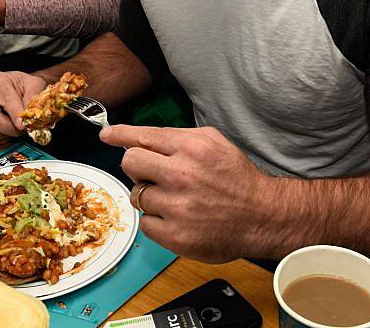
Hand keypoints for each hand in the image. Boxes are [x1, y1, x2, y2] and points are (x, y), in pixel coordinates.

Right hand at [0, 71, 45, 142]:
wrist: (15, 88)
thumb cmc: (24, 86)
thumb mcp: (34, 85)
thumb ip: (33, 99)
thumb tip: (29, 115)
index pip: (5, 101)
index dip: (16, 116)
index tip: (24, 125)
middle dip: (11, 129)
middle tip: (24, 128)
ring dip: (9, 134)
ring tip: (17, 124)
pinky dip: (2, 136)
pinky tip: (8, 126)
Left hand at [101, 125, 270, 262]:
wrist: (262, 215)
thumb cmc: (237, 179)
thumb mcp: (213, 143)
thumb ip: (178, 138)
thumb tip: (141, 136)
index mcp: (191, 148)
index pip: (142, 137)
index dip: (120, 135)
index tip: (107, 135)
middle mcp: (182, 174)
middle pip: (130, 162)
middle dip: (137, 166)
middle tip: (151, 173)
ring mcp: (177, 206)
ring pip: (136, 195)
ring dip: (150, 196)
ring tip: (174, 198)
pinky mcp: (174, 234)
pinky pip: (146, 223)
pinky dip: (158, 220)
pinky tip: (177, 216)